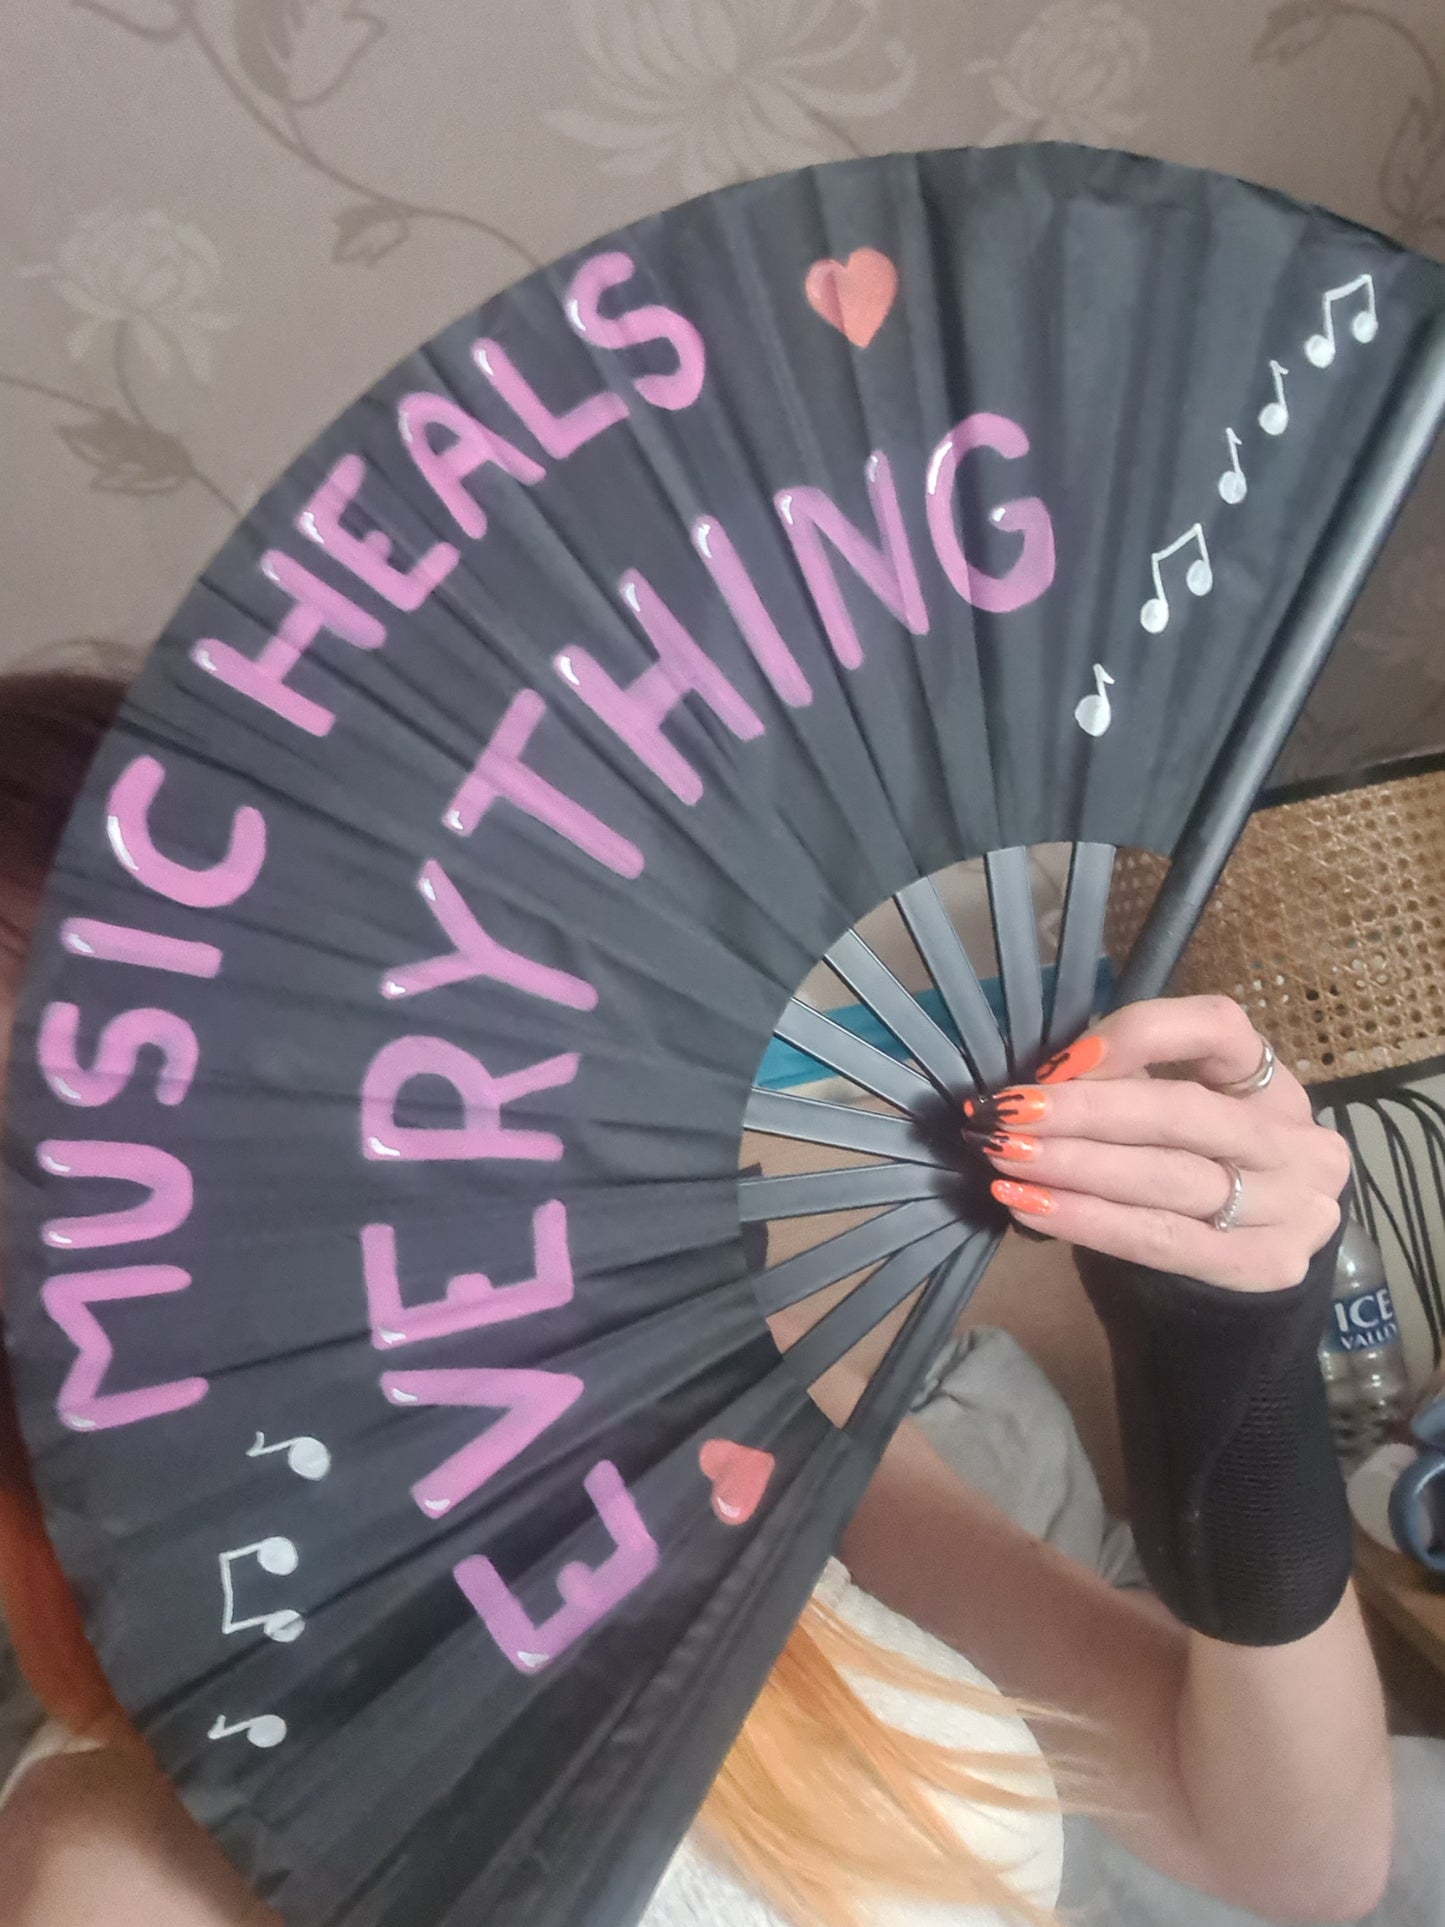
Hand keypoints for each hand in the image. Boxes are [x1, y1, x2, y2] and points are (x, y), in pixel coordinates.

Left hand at [964, 995, 1350, 1290]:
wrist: (1246, 1256)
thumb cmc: (1193, 1166)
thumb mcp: (1171, 1109)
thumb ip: (1124, 1084)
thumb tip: (1044, 1080)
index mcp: (1271, 1081)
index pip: (1219, 1028)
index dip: (1138, 1035)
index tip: (1061, 1060)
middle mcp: (1295, 1139)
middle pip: (1183, 1113)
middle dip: (1085, 1112)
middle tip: (1009, 1114)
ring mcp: (1292, 1207)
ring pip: (1168, 1178)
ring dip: (1075, 1167)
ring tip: (1007, 1159)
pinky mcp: (1266, 1265)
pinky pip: (1161, 1239)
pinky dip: (1087, 1221)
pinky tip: (1032, 1207)